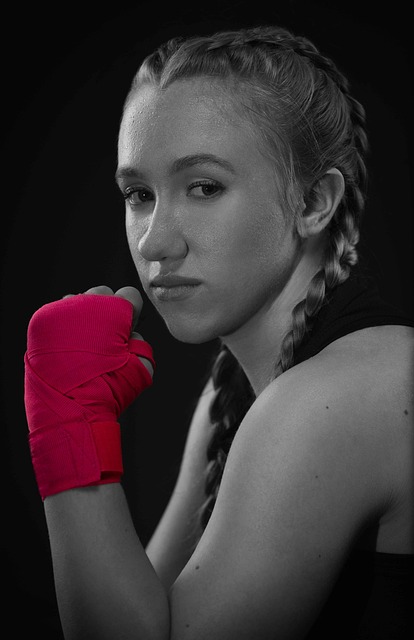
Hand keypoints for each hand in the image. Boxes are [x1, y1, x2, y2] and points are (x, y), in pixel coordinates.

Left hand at [24, 285, 154, 498]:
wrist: (72, 408)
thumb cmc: (110, 389)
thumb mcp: (143, 366)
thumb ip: (141, 344)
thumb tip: (131, 338)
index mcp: (114, 310)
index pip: (129, 295)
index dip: (132, 314)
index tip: (126, 330)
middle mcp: (87, 303)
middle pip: (102, 295)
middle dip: (106, 312)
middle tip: (104, 339)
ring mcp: (61, 311)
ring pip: (77, 302)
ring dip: (83, 317)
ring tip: (84, 344)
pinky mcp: (42, 322)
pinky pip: (56, 315)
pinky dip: (63, 327)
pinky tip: (67, 348)